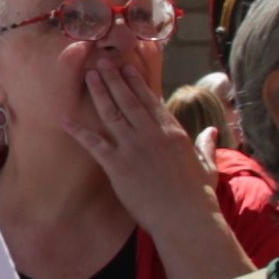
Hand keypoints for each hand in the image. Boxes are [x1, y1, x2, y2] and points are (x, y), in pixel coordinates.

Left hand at [60, 44, 238, 260]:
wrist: (186, 216)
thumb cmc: (199, 194)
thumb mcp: (207, 164)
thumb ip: (206, 145)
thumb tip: (212, 132)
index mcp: (173, 132)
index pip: (152, 100)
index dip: (137, 82)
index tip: (127, 66)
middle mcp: (152, 134)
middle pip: (129, 100)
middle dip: (114, 79)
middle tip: (100, 61)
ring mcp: (133, 148)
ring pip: (112, 114)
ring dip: (99, 93)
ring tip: (89, 76)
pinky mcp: (118, 166)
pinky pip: (94, 144)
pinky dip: (79, 131)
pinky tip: (65, 119)